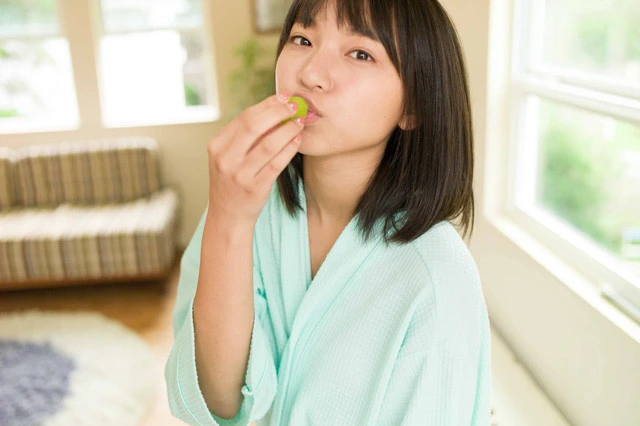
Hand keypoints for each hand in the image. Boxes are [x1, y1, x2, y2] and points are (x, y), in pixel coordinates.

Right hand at [206, 93, 303, 224]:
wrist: (228, 216)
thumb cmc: (232, 182)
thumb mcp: (229, 157)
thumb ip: (245, 136)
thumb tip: (275, 109)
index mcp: (217, 146)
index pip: (244, 118)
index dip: (266, 105)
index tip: (283, 98)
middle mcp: (226, 159)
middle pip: (254, 126)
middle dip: (277, 112)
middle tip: (294, 106)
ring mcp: (239, 174)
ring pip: (268, 144)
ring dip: (288, 129)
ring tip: (299, 121)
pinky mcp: (255, 188)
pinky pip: (277, 163)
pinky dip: (289, 148)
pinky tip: (298, 140)